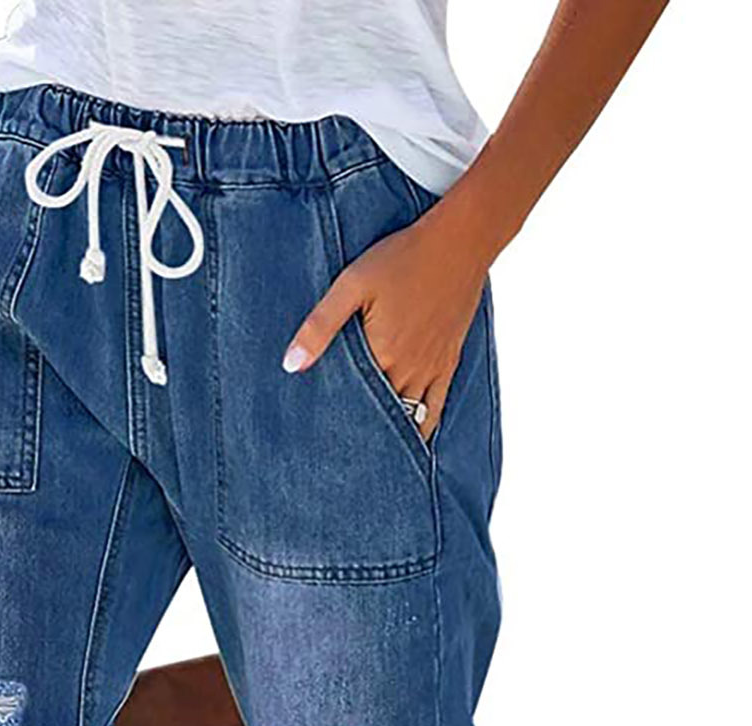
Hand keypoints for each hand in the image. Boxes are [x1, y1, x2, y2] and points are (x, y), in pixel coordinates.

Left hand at [282, 209, 489, 441]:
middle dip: (361, 434)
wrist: (460, 242)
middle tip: (339, 458)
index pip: (353, 404)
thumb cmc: (402, 258)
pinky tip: (412, 443)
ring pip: (409, 418)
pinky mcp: (448, 362)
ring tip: (370, 457)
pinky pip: (437, 408)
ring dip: (390, 436)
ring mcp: (432, 370)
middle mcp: (409, 371)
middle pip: (380, 416)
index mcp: (383, 356)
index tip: (320, 444)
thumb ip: (320, 326)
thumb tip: (291, 365)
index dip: (336, 422)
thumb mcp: (351, 285)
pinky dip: (423, 427)